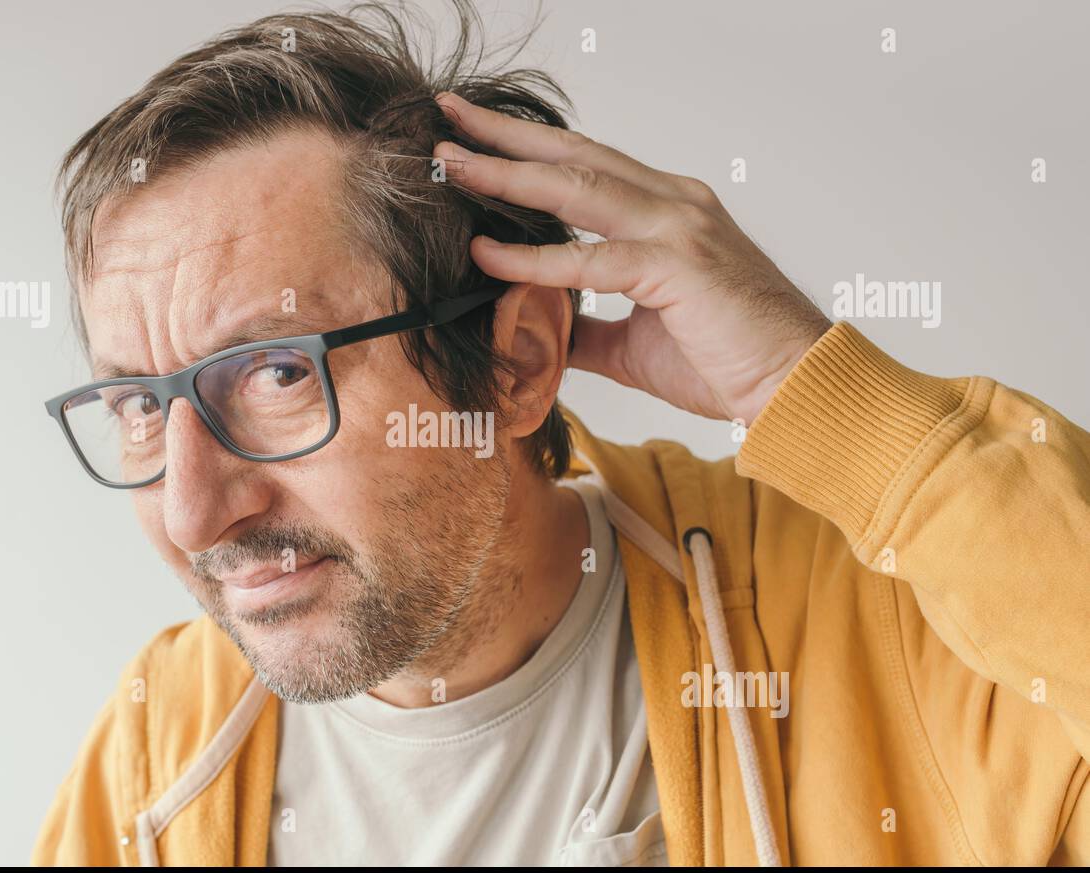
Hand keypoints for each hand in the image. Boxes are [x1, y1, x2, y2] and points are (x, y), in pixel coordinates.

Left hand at [434, 92, 831, 425]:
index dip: (528, 150)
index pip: (586, 167)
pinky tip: (486, 254)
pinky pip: (588, 257)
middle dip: (505, 135)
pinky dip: (533, 257)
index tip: (476, 138)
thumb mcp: (637, 343)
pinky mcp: (676, 266)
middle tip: (449, 113)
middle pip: (574, 156)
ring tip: (450, 162)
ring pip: (576, 187)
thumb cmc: (728, 362)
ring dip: (507, 173)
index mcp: (669, 211)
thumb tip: (542, 329)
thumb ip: (589, 327)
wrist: (794, 388)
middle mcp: (674, 203)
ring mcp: (678, 227)